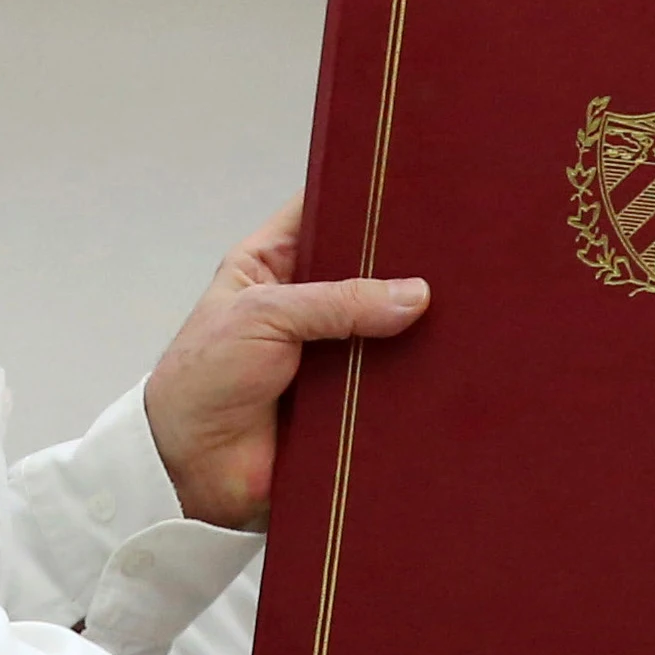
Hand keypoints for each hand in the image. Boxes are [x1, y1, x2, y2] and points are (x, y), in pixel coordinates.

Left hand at [141, 201, 429, 528]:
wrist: (191, 470)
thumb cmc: (202, 379)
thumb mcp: (262, 316)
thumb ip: (336, 302)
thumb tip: (413, 295)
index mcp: (274, 263)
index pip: (326, 211)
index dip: (364, 197)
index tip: (414, 185)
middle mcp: (308, 301)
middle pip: (369, 268)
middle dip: (404, 263)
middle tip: (451, 252)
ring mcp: (332, 350)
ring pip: (388, 325)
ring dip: (415, 325)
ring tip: (463, 306)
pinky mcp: (350, 398)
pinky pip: (392, 380)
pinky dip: (414, 376)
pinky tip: (450, 363)